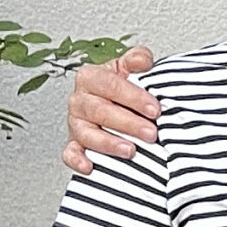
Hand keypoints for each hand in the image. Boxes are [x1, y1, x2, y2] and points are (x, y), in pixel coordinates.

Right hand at [63, 45, 158, 173]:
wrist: (115, 106)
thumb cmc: (123, 90)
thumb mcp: (129, 70)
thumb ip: (137, 60)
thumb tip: (143, 60)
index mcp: (91, 78)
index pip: (110, 85)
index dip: (133, 97)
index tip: (155, 109)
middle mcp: (80, 100)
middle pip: (100, 111)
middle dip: (128, 123)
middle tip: (151, 133)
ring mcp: (75, 123)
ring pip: (87, 133)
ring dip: (108, 143)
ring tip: (130, 150)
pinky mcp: (75, 144)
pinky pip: (70, 153)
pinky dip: (77, 160)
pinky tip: (90, 166)